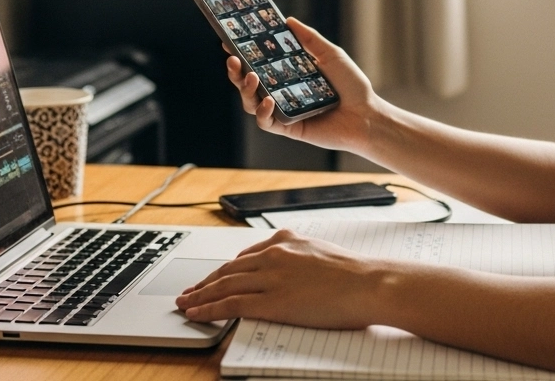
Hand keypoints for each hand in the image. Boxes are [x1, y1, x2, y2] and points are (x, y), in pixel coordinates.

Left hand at [175, 229, 391, 327]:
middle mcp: (273, 255)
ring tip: (185, 303)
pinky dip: (208, 309)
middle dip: (205, 281)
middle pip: (228, 269)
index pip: (245, 256)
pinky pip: (230, 305)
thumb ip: (299, 257)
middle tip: (189, 290)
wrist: (369, 283)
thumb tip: (291, 270)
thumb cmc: (355, 274)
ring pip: (223, 285)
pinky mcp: (271, 302)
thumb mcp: (321, 252)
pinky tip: (196, 314)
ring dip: (199, 295)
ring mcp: (270, 278)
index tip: (214, 276)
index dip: (225, 269)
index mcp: (286, 240)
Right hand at [227, 17, 382, 153]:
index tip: (228, 40)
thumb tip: (288, 20)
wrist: (367, 116)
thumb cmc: (352, 86)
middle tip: (231, 58)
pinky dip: (262, 112)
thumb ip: (309, 39)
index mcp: (289, 74)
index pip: (259, 62)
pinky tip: (268, 100)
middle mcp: (282, 92)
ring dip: (246, 89)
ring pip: (251, 102)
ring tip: (250, 76)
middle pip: (249, 82)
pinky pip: (266, 122)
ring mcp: (283, 111)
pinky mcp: (288, 128)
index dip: (242, 53)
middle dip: (236, 71)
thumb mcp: (331, 55)